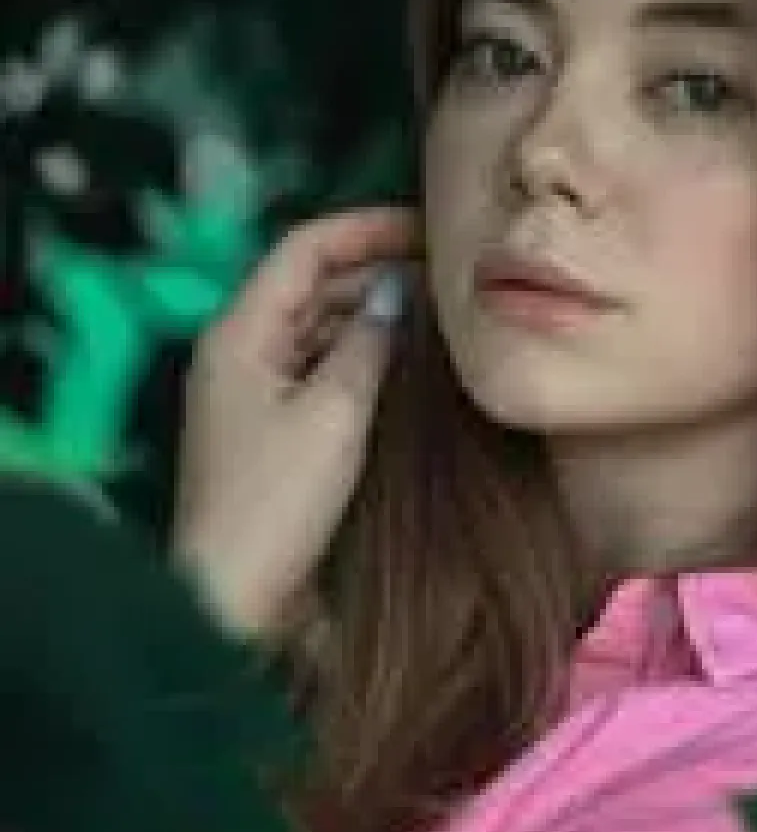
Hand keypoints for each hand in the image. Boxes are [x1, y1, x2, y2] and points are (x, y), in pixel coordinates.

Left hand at [171, 206, 421, 644]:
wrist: (233, 603)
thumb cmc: (277, 502)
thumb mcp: (334, 412)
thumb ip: (368, 342)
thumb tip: (397, 293)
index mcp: (241, 333)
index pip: (304, 249)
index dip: (366, 228)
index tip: (429, 228)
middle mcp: (243, 349)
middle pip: (312, 284)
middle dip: (376, 269)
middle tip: (448, 273)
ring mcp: (256, 388)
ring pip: (320, 325)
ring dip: (373, 312)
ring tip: (440, 310)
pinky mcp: (274, 425)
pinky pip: (322, 366)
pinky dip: (363, 354)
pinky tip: (410, 360)